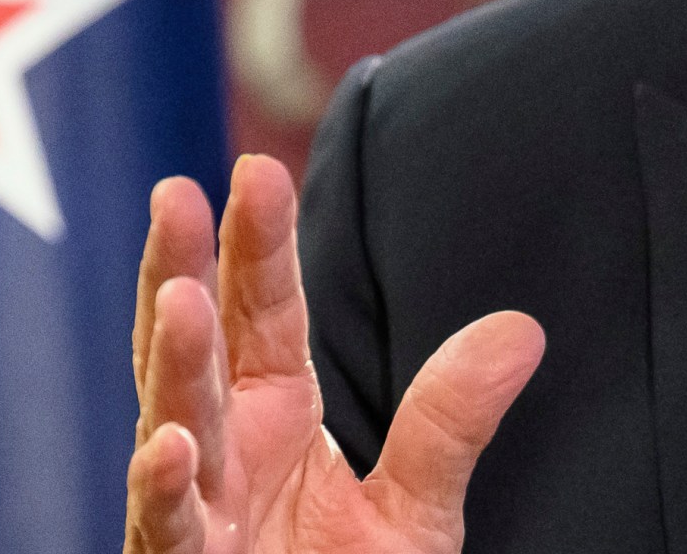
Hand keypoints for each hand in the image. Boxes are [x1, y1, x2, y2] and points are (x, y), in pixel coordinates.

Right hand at [124, 155, 545, 553]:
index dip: (256, 244)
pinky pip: (169, 532)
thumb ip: (450, 423)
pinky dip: (164, 491)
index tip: (254, 169)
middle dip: (180, 269)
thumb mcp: (416, 511)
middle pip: (196, 347)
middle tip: (176, 192)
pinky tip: (168, 447)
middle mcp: (221, 453)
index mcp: (272, 416)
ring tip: (177, 299)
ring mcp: (194, 516)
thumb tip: (522, 330)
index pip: (263, 311)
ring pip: (170, 427)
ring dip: (172, 366)